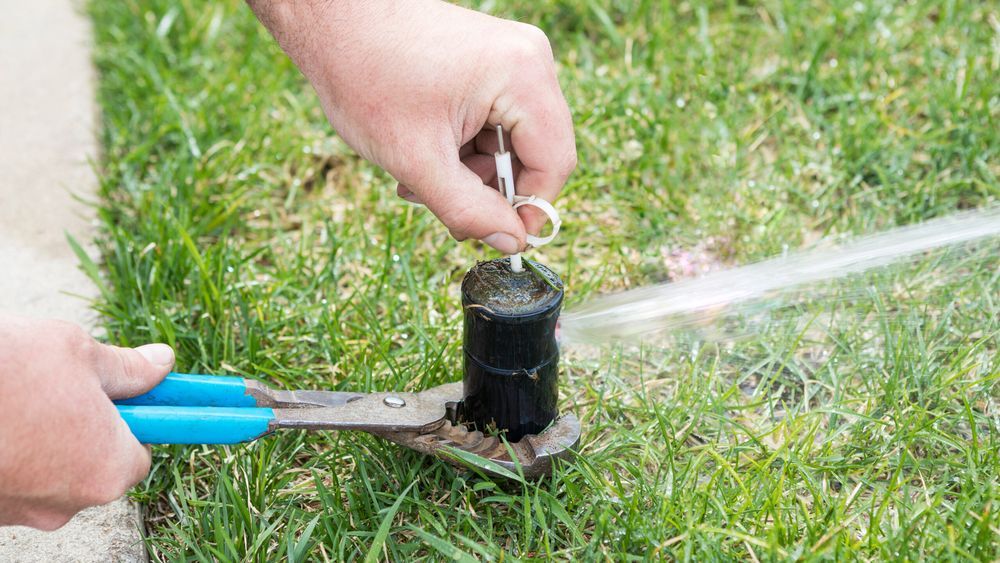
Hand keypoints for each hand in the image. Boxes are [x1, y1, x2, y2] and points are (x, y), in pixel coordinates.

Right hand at [0, 316, 173, 529]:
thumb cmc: (11, 369)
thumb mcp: (80, 354)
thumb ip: (128, 369)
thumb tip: (162, 363)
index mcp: (107, 469)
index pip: (140, 455)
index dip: (132, 424)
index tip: (127, 403)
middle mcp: (67, 505)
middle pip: (93, 468)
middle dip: (84, 432)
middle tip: (63, 392)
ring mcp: (21, 513)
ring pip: (49, 476)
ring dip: (43, 444)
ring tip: (20, 402)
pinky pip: (12, 480)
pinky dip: (9, 455)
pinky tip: (0, 420)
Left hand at [249, 0, 576, 253]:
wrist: (331, 18)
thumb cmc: (365, 75)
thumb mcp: (416, 158)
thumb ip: (467, 209)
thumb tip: (511, 244)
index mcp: (522, 76)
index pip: (554, 162)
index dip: (530, 208)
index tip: (497, 237)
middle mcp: (529, 60)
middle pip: (534, 153)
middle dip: (488, 189)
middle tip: (439, 204)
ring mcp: (512, 58)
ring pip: (511, 142)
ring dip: (469, 172)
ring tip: (416, 175)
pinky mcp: (492, 62)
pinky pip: (495, 121)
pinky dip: (463, 147)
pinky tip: (424, 149)